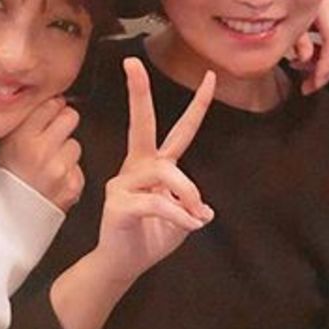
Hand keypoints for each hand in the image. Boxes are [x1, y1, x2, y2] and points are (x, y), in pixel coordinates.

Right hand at [0, 97, 82, 211]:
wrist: (10, 220)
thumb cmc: (6, 181)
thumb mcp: (5, 145)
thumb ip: (26, 121)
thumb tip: (50, 100)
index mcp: (22, 139)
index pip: (51, 104)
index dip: (52, 108)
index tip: (48, 114)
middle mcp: (42, 152)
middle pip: (70, 116)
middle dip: (64, 123)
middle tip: (53, 135)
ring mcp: (60, 170)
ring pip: (76, 143)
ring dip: (66, 151)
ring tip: (50, 163)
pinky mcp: (73, 185)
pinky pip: (79, 167)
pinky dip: (70, 172)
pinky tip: (55, 179)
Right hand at [91, 58, 215, 283]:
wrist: (122, 265)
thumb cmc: (150, 238)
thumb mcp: (182, 220)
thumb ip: (192, 207)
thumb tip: (204, 210)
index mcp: (155, 165)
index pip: (180, 130)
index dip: (197, 105)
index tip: (210, 76)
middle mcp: (138, 167)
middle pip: (142, 124)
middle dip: (138, 93)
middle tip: (131, 63)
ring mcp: (124, 183)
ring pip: (167, 173)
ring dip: (187, 194)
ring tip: (195, 217)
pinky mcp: (118, 204)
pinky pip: (157, 202)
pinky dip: (179, 215)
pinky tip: (189, 226)